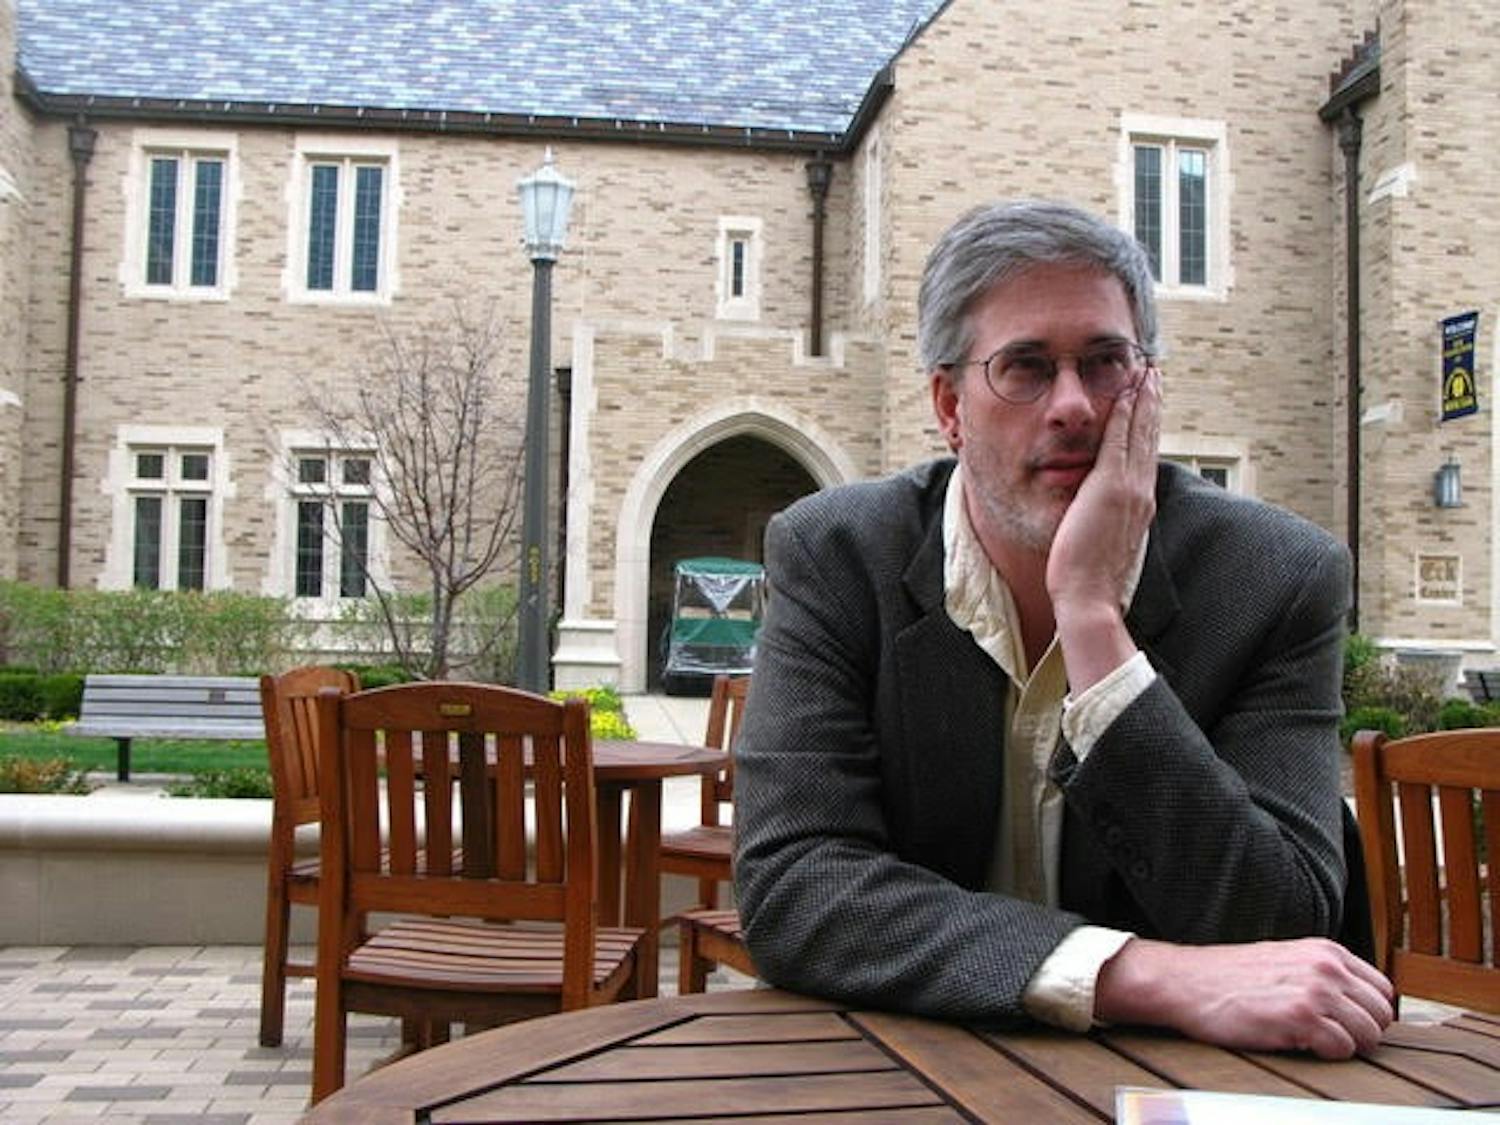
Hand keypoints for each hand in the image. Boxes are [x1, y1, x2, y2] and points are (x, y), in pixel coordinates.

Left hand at [1047, 366, 1160, 689]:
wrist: (1086, 598)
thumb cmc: (1086, 581)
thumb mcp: (1100, 543)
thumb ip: (1102, 522)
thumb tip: (1096, 515)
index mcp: (1138, 507)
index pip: (1146, 457)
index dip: (1149, 427)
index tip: (1149, 402)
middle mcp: (1140, 494)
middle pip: (1150, 438)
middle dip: (1152, 404)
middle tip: (1153, 373)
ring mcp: (1129, 489)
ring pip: (1140, 433)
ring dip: (1143, 399)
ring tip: (1145, 372)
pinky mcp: (1112, 488)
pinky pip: (1122, 440)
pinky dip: (1127, 413)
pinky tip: (1126, 391)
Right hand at [1095, 936, 1394, 1058]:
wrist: (1186, 981)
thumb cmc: (1229, 977)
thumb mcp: (1285, 960)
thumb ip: (1322, 974)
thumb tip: (1356, 1005)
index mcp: (1326, 951)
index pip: (1382, 989)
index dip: (1368, 1012)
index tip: (1348, 1023)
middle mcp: (1326, 967)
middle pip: (1381, 1014)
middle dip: (1362, 1032)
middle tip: (1331, 1037)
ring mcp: (1315, 990)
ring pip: (1369, 1034)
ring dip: (1347, 1045)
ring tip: (1315, 1041)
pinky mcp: (1300, 1016)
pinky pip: (1342, 1049)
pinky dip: (1327, 1054)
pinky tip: (1300, 1044)